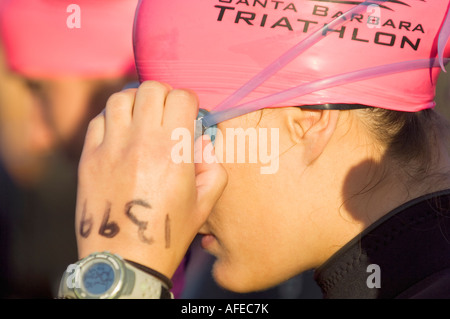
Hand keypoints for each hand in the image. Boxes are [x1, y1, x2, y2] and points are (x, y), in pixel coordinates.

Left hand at [75, 81, 226, 277]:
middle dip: (164, 96)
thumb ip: (214, 168)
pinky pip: (99, 120)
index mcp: (173, 150)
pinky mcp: (89, 158)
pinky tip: (120, 133)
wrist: (125, 259)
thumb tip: (203, 144)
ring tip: (141, 118)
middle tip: (166, 113)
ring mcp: (111, 147)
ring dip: (136, 102)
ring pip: (121, 98)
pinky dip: (112, 118)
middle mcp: (141, 141)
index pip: (181, 98)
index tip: (189, 115)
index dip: (189, 102)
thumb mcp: (205, 204)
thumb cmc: (168, 233)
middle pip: (151, 89)